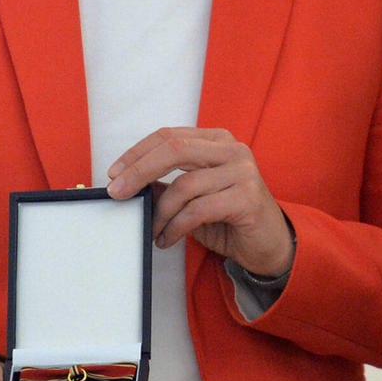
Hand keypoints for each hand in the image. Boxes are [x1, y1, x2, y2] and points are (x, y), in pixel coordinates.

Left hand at [104, 128, 292, 277]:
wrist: (268, 244)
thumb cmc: (227, 217)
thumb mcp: (191, 197)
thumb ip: (166, 185)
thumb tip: (126, 183)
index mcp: (217, 140)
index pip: (169, 136)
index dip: (137, 152)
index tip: (114, 173)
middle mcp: (232, 149)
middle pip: (174, 149)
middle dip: (139, 171)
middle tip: (117, 193)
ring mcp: (243, 171)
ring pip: (184, 185)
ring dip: (160, 213)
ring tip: (152, 230)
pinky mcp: (247, 198)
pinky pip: (198, 210)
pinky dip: (175, 227)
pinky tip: (167, 239)